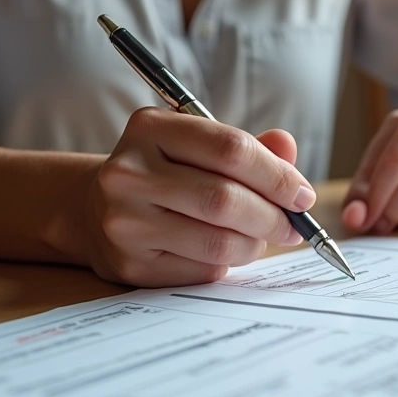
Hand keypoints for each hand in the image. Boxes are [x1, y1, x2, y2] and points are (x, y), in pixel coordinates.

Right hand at [73, 107, 314, 286]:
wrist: (95, 209)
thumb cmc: (166, 172)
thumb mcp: (198, 146)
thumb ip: (248, 147)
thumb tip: (287, 147)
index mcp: (150, 129)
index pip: (230, 149)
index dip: (277, 175)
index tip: (302, 195)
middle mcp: (129, 172)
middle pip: (225, 199)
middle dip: (273, 216)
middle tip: (294, 226)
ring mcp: (125, 221)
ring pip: (218, 241)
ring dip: (254, 244)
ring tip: (260, 238)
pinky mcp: (130, 263)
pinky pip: (202, 268)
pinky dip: (227, 262)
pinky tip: (225, 250)